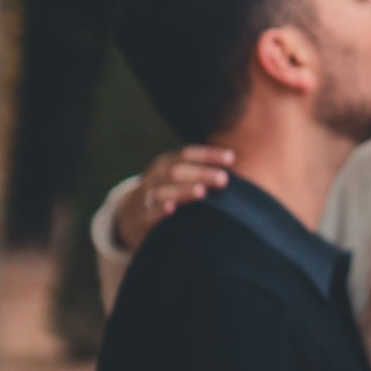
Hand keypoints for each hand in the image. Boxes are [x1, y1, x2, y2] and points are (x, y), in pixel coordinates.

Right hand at [114, 146, 235, 252]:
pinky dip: (160, 210)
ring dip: (183, 191)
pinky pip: (150, 212)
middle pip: (178, 171)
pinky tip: (172, 210)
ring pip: (164, 190)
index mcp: (167, 162)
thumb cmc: (168, 192)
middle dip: (201, 174)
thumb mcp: (179, 177)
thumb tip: (237, 163)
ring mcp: (147, 195)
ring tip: (201, 192)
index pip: (188, 154)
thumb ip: (201, 170)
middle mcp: (156, 176)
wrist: (132, 215)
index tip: (231, 158)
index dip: (209, 155)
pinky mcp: (142, 217)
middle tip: (223, 179)